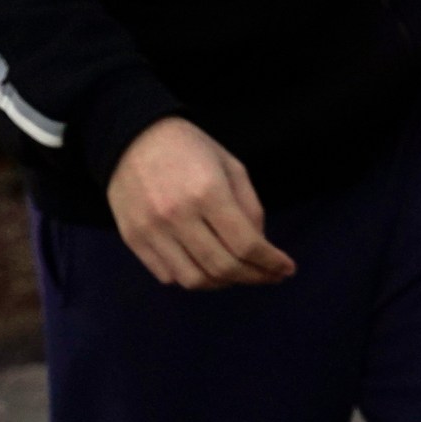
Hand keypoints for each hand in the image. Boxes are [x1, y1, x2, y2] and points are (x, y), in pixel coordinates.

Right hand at [105, 117, 294, 288]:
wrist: (133, 138)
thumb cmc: (191, 149)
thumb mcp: (232, 167)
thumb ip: (249, 208)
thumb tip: (261, 247)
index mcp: (208, 193)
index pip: (246, 244)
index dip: (271, 263)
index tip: (286, 270)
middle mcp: (178, 216)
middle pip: (222, 267)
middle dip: (253, 277)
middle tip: (268, 276)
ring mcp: (151, 231)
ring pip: (193, 280)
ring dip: (222, 283)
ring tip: (238, 274)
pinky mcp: (133, 239)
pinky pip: (166, 275)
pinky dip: (191, 277)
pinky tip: (205, 267)